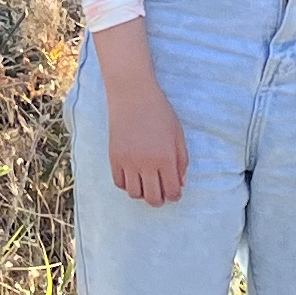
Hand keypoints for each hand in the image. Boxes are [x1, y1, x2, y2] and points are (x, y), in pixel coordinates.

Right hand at [107, 82, 189, 203]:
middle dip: (160, 199)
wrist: (132, 95)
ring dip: (143, 192)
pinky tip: (134, 175)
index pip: (172, 191)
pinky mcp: (114, 157)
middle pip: (153, 199)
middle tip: (161, 192)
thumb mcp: (178, 135)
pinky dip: (127, 184)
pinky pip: (119, 183)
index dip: (175, 195)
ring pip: (134, 194)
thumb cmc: (159, 112)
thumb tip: (180, 183)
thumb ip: (181, 161)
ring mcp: (128, 162)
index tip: (174, 192)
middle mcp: (146, 164)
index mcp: (166, 158)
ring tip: (146, 183)